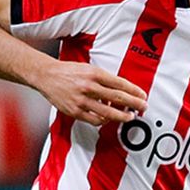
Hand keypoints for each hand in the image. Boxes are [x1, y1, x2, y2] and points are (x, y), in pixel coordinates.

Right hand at [32, 60, 146, 125]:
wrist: (46, 75)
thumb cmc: (70, 72)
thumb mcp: (89, 69)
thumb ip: (105, 79)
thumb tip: (123, 90)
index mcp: (94, 74)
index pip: (120, 83)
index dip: (134, 91)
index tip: (143, 95)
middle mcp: (88, 87)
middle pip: (117, 98)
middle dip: (134, 104)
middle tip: (143, 107)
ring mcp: (81, 100)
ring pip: (108, 112)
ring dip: (122, 116)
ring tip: (130, 117)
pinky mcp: (75, 111)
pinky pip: (94, 120)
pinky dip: (104, 120)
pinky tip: (109, 119)